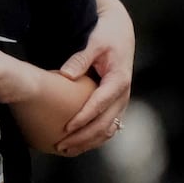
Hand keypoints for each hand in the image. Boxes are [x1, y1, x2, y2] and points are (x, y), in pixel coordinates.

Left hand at [56, 0, 134, 155]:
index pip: (100, 104)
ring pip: (107, 129)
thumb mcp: (94, 42)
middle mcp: (123, 95)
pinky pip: (107, 125)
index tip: (67, 128)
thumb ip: (80, 59)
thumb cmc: (107, 36)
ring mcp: (121, 101)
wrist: (122, 32)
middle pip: (104, 124)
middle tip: (61, 145)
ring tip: (66, 150)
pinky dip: (93, 137)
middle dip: (83, 137)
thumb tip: (65, 76)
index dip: (83, 118)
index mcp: (119, 80)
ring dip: (88, 142)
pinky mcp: (116, 104)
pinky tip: (77, 143)